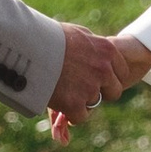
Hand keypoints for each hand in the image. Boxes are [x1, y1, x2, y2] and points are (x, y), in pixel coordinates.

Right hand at [47, 27, 150, 143]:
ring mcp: (90, 88)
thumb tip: (98, 51)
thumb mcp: (77, 34)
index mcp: (107, 51)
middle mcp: (104, 70)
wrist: (28, 48)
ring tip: (63, 90)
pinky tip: (59, 102)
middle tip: (82, 89)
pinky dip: (70, 114)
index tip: (98, 79)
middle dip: (101, 93)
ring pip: (94, 103)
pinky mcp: (75, 105)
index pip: (122, 72)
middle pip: (114, 92)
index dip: (109, 78)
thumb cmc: (50, 37)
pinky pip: (80, 117)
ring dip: (81, 101)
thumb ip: (93, 47)